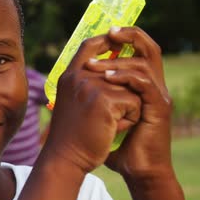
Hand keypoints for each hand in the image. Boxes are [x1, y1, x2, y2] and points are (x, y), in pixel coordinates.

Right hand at [44, 29, 142, 172]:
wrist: (65, 158)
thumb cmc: (70, 136)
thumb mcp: (72, 103)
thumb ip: (84, 84)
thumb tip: (108, 71)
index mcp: (69, 76)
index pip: (89, 45)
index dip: (106, 40)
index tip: (118, 41)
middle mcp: (78, 77)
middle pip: (117, 68)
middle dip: (121, 93)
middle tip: (102, 117)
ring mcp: (91, 86)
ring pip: (129, 88)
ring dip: (126, 108)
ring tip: (106, 124)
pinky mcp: (106, 100)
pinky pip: (134, 103)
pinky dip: (128, 120)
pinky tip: (111, 130)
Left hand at [85, 27, 173, 180]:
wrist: (136, 168)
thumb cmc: (116, 144)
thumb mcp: (100, 115)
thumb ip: (91, 97)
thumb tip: (66, 85)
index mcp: (141, 83)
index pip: (138, 49)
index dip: (124, 36)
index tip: (103, 30)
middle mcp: (153, 85)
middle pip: (149, 48)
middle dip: (129, 36)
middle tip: (109, 31)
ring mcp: (158, 95)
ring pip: (144, 64)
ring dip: (117, 61)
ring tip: (94, 66)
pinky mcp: (159, 108)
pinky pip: (145, 84)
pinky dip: (125, 78)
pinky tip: (106, 79)